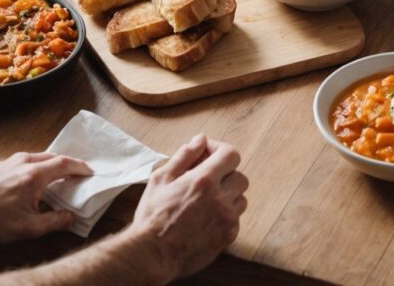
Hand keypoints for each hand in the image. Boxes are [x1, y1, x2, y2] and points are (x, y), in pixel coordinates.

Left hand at [0, 152, 91, 242]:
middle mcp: (25, 162)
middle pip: (54, 157)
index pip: (65, 164)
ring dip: (53, 165)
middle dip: (69, 165)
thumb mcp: (26, 227)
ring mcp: (12, 161)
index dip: (80, 167)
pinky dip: (40, 166)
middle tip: (79, 174)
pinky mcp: (2, 165)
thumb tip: (71, 217)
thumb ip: (53, 222)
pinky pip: (28, 160)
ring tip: (60, 177)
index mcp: (35, 175)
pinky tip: (36, 179)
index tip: (90, 172)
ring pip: (40, 157)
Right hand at [129, 135, 247, 280]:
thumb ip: (184, 156)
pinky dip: (226, 216)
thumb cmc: (152, 216)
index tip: (208, 155)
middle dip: (225, 174)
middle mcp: (220, 198)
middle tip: (205, 179)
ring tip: (206, 200)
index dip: (220, 150)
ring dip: (228, 195)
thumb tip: (200, 139)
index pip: (231, 154)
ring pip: (241, 199)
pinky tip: (206, 218)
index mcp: (204, 180)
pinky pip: (237, 220)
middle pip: (240, 176)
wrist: (152, 254)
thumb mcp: (161, 179)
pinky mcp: (228, 237)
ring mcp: (227, 220)